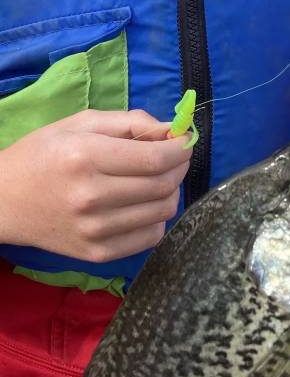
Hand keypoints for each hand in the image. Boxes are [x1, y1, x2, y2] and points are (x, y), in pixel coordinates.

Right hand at [0, 109, 190, 261]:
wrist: (5, 203)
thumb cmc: (41, 156)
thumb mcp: (78, 124)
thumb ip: (128, 123)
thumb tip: (171, 131)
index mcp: (85, 158)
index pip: (154, 159)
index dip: (180, 149)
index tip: (185, 142)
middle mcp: (91, 197)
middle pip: (163, 186)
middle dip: (179, 168)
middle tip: (175, 159)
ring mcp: (96, 230)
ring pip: (163, 212)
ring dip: (171, 192)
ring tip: (157, 180)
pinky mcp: (99, 253)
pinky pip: (151, 237)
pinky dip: (158, 218)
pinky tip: (144, 205)